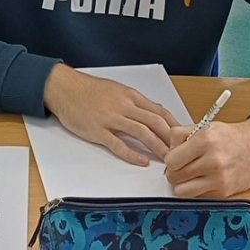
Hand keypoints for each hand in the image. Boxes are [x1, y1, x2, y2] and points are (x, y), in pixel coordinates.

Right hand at [43, 65, 179, 165]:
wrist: (64, 88)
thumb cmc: (89, 89)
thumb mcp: (118, 90)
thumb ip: (137, 103)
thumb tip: (156, 112)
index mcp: (131, 96)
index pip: (160, 112)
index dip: (174, 126)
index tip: (184, 137)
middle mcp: (124, 106)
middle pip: (155, 123)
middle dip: (171, 139)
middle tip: (181, 152)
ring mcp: (111, 118)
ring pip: (142, 133)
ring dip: (158, 147)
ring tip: (168, 160)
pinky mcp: (98, 130)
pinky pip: (118, 144)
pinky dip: (132, 154)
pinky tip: (142, 161)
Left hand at [163, 117, 249, 197]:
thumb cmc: (231, 137)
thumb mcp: (205, 126)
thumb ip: (182, 135)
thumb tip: (167, 149)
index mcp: (205, 140)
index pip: (171, 159)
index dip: (171, 159)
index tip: (176, 158)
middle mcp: (212, 160)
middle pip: (174, 176)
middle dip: (174, 172)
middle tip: (182, 167)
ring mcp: (219, 178)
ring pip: (182, 191)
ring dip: (183, 185)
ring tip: (190, 176)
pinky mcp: (224, 192)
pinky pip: (198, 197)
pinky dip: (197, 190)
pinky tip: (204, 180)